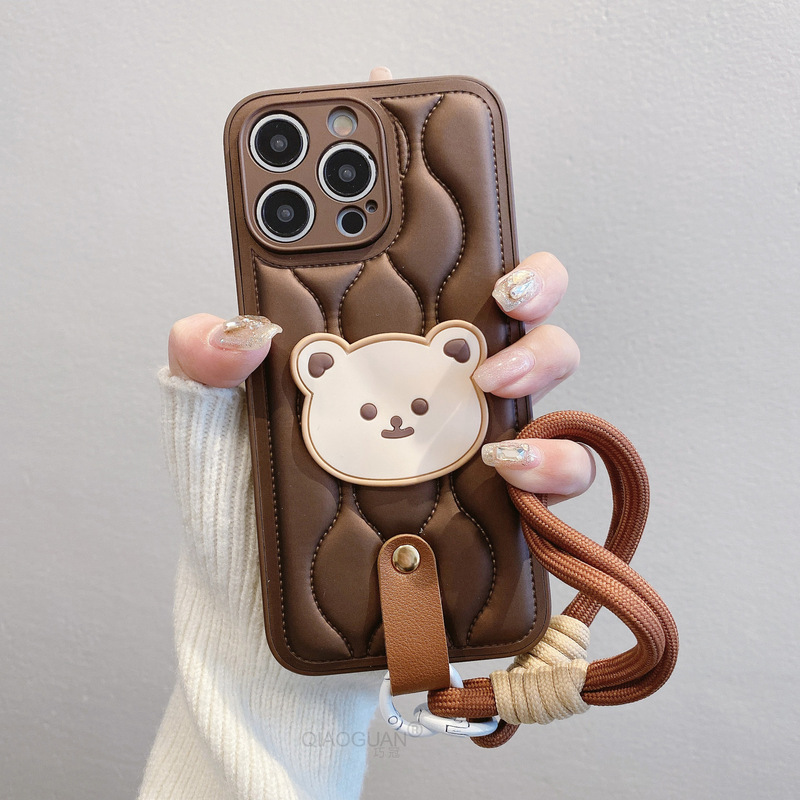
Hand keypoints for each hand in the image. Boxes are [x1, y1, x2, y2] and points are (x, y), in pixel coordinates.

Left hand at [167, 67, 592, 504]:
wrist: (257, 588)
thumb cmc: (238, 491)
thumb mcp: (208, 413)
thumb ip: (204, 359)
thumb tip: (236, 326)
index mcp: (377, 332)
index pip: (420, 249)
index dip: (425, 181)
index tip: (422, 121)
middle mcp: (436, 371)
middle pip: (518, 297)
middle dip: (532, 276)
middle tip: (502, 287)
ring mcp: (468, 428)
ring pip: (550, 368)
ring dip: (543, 360)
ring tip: (496, 380)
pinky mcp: (493, 495)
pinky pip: (556, 469)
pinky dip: (552, 461)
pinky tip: (509, 463)